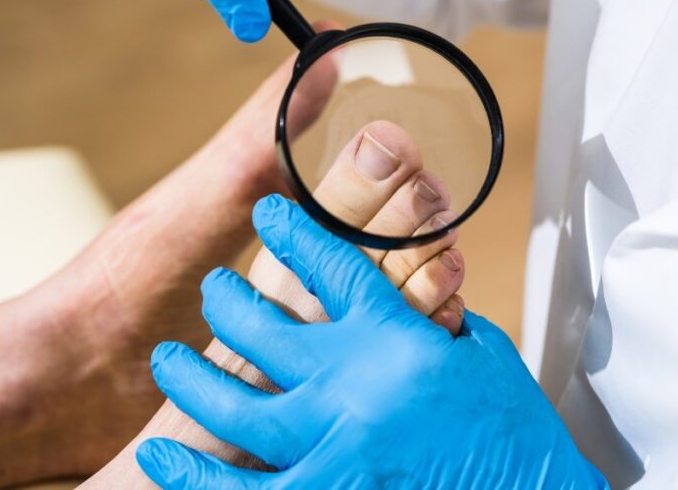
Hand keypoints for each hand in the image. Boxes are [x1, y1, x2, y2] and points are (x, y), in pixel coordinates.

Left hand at [136, 196, 607, 489]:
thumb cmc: (514, 431)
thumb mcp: (481, 354)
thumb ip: (431, 321)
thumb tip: (410, 297)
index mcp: (395, 336)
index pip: (331, 264)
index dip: (293, 232)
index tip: (268, 213)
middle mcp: (354, 382)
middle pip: (263, 328)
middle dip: (228, 301)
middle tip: (214, 289)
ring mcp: (335, 444)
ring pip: (235, 407)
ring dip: (193, 380)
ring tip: (169, 360)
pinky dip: (198, 478)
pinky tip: (164, 459)